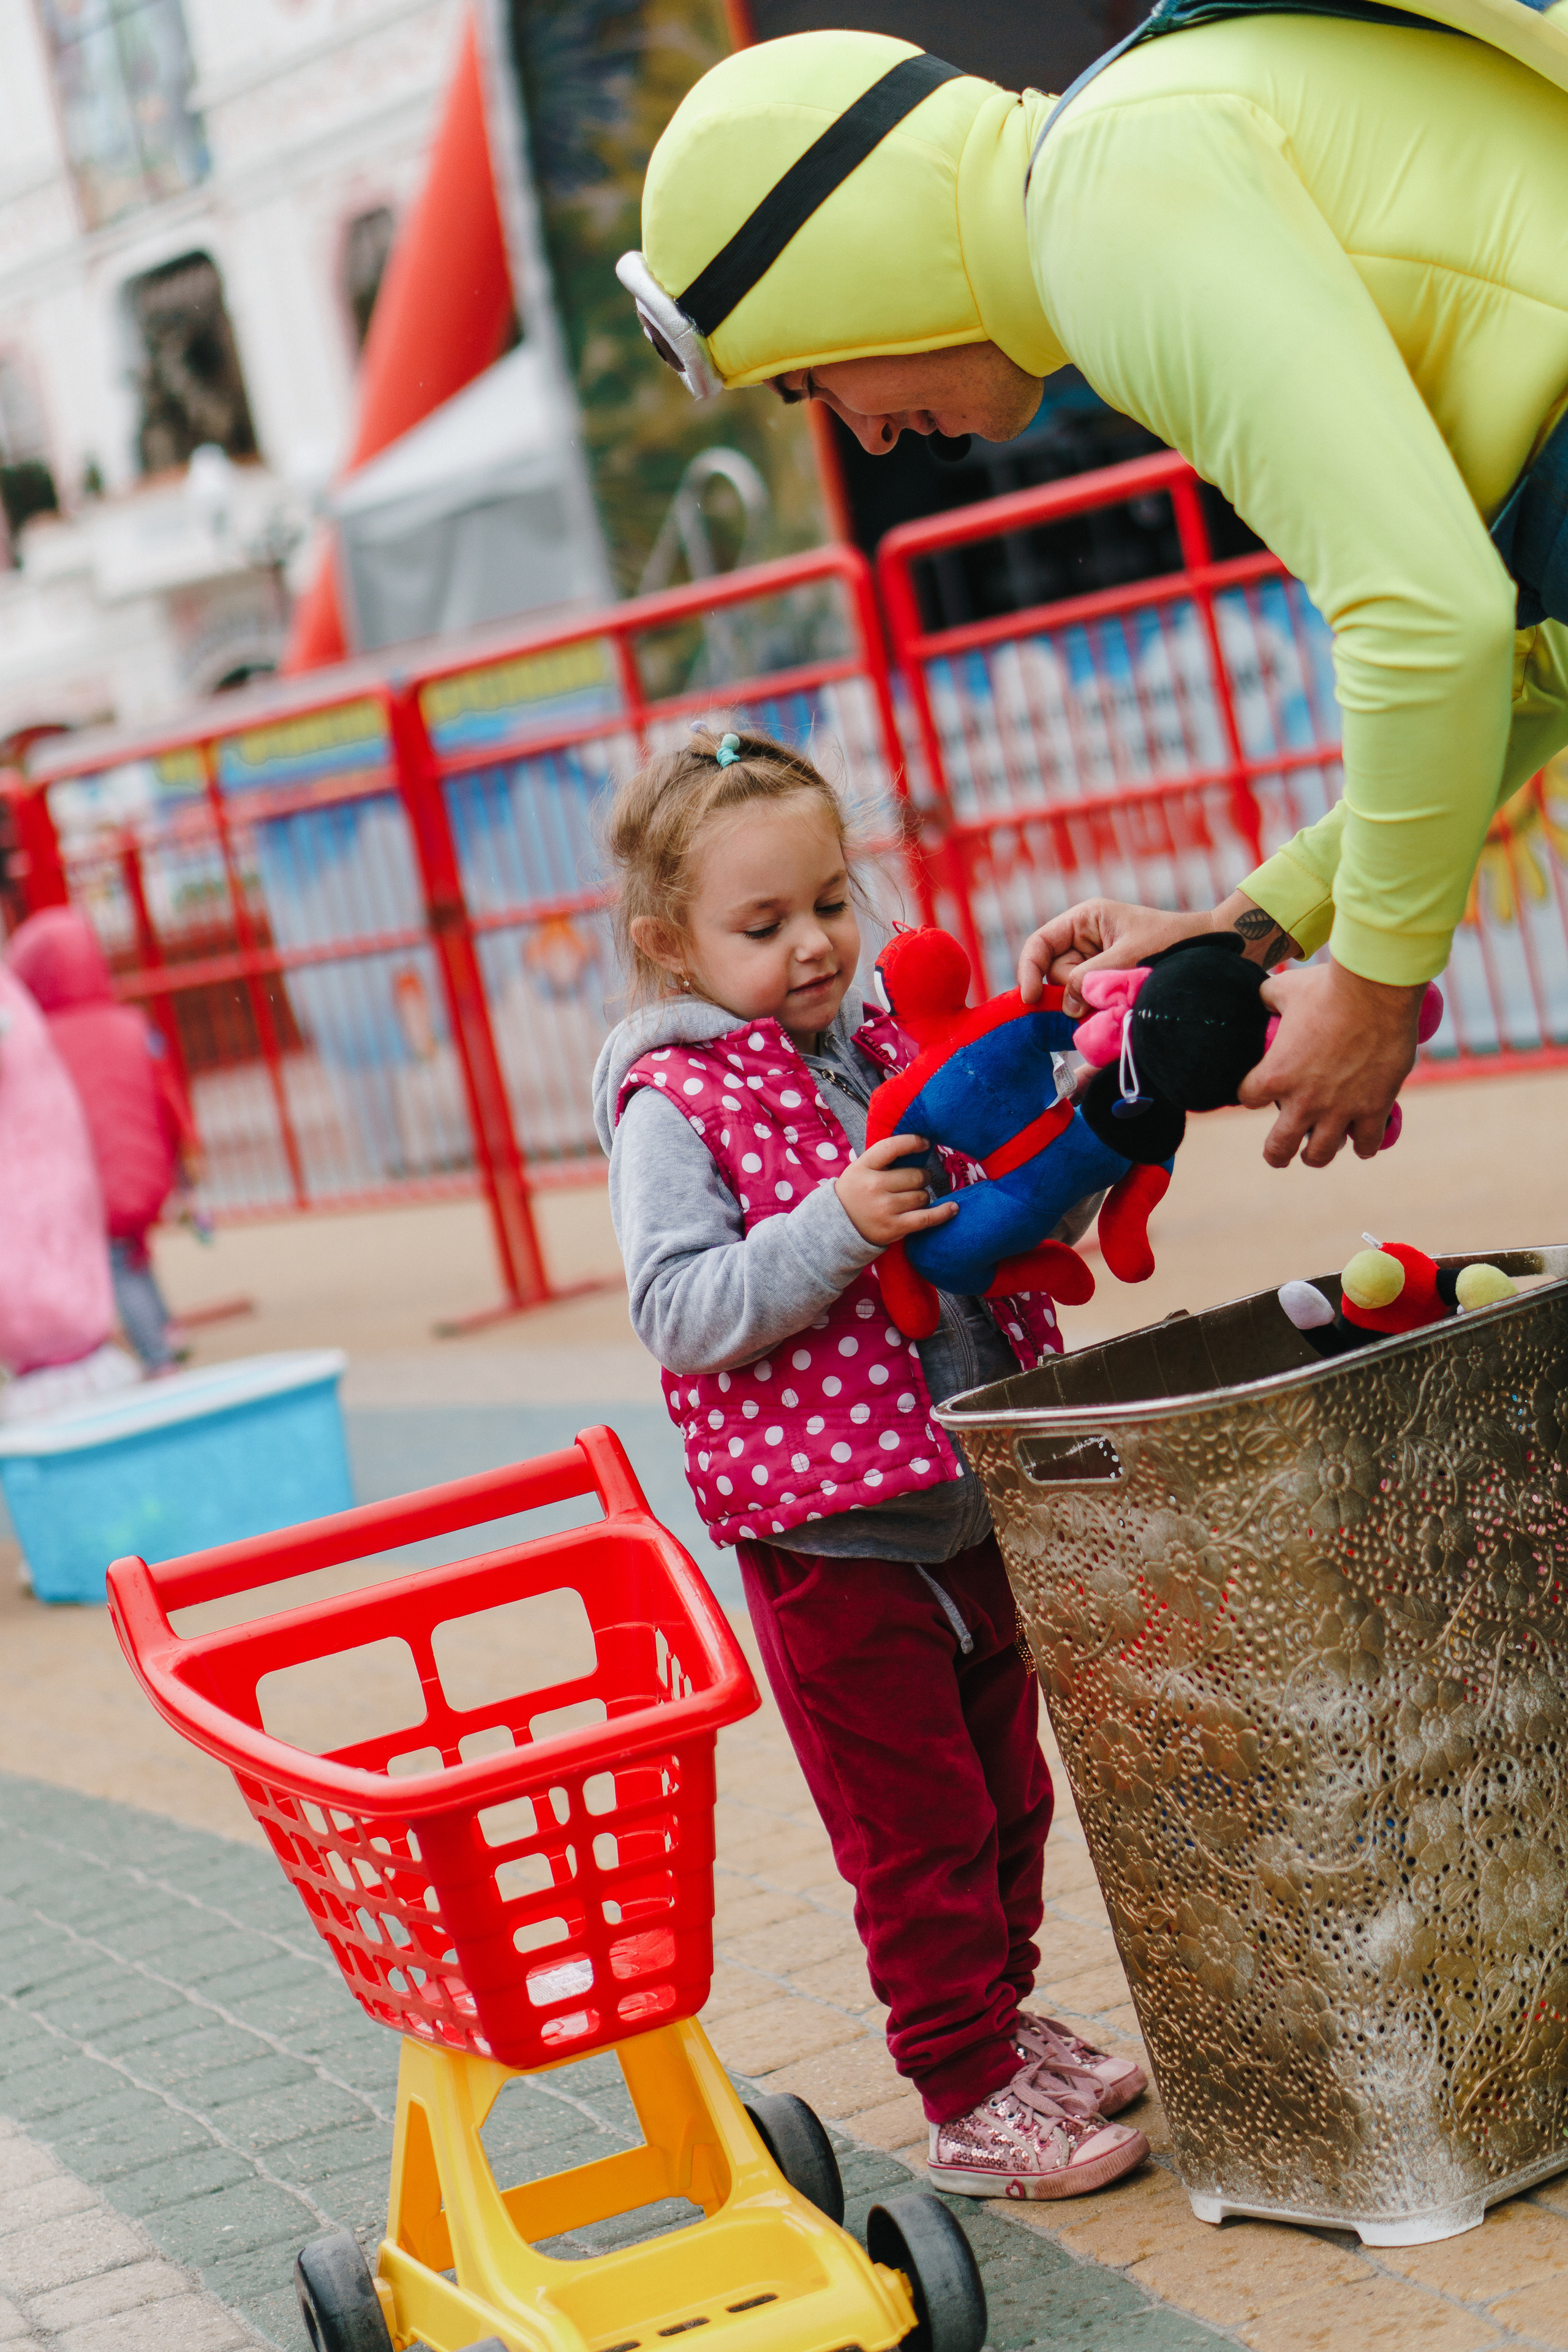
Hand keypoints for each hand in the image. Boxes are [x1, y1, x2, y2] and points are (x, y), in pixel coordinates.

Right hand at [835, 1134, 959, 1246]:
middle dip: (921, 1177)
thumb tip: (919, 1144)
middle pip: (915, 1175)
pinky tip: (953, 1208)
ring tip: (910, 1199)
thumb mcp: (860, 1169)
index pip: (892, 1147)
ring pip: (922, 1196)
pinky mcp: (894, 1227)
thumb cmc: (856, 1193)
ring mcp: (884, 1208)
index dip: (913, 1142)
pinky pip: (927, 1218)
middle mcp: (873, 1187)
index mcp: (863, 1167)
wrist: (837, 1227)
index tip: (926, 1143)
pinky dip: (943, 1213)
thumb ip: (883, 1158)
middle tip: (916, 1181)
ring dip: (922, 1196)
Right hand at [1018, 899, 1210, 1013]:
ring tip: (1121, 996)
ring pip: (1071, 992)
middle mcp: (1084, 940)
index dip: (1029, 970)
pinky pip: (1088, 1001)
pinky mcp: (1106, 983)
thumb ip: (1093, 978)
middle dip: (1071, 990)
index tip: (1031, 999)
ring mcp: (1094, 962)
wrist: (1209, 951)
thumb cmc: (1174, 943)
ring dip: (1088, 1002)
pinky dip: (1098, 1009)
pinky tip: (1118, 1006)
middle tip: (1101, 996)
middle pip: (1054, 973)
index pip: (1040, 944)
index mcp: (1085, 920)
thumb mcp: (1129, 956)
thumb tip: (1067, 1007)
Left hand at [1240, 961, 1423, 1166]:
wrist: (1376, 991)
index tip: (1257, 1092)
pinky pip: (1366, 1143)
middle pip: (1278, 1147)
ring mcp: (1339, 1109)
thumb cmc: (1329, 988)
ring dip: (1316, 1155)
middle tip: (1279, 1154)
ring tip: (1317, 1152)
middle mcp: (1303, 1101)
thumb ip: (1269, 997)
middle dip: (1277, 1154)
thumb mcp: (1287, 989)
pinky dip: (1363, 1146)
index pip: (1248, 1098)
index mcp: (1275, 1074)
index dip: (1251, 1094)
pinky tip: (1361, 1145)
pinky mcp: (1374, 1108)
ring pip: (1320, 1154)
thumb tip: (1263, 995)